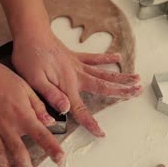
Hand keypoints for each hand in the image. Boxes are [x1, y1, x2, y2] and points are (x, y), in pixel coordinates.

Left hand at [12, 25, 141, 136]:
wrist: (30, 33)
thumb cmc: (29, 56)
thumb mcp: (34, 80)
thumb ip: (51, 95)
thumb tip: (66, 109)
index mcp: (66, 85)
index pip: (80, 109)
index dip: (90, 122)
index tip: (100, 133)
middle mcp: (76, 75)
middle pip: (103, 87)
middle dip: (121, 91)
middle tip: (138, 93)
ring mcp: (77, 65)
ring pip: (103, 73)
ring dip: (120, 77)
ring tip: (137, 79)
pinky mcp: (74, 56)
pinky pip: (94, 58)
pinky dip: (106, 58)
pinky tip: (118, 57)